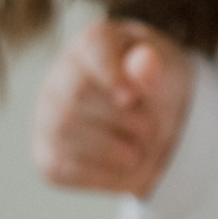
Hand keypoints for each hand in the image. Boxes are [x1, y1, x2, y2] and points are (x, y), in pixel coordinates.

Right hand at [32, 17, 194, 197]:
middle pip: (76, 94)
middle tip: (150, 130)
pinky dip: (100, 174)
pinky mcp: (47, 156)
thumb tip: (145, 61)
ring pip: (63, 130)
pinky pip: (59, 166)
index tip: (131, 98)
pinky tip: (122, 166)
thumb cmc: (161, 91)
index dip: (110, 75)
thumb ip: (157, 69)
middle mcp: (60, 76)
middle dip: (121, 118)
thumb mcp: (170, 73)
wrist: (160, 129)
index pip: (93, 48)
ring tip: (138, 150)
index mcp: (94, 44)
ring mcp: (47, 117)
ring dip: (111, 147)